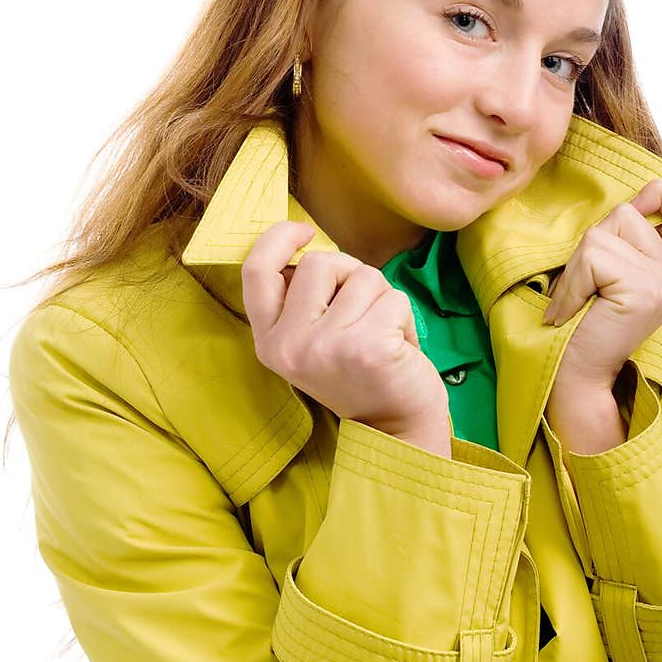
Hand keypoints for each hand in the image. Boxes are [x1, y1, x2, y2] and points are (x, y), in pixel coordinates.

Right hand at [241, 221, 449, 438]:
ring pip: (364, 277)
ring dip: (383, 300)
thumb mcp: (312, 340)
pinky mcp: (367, 348)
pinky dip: (404, 318)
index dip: (279, 239)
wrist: (394, 429)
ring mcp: (326, 347)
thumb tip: (308, 245)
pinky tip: (398, 350)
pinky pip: (394, 299)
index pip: (257, 271)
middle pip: (321, 263)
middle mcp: (289, 345)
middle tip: (364, 312)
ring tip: (382, 337)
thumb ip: (302, 299)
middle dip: (352, 274)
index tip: (305, 232)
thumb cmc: (359, 375)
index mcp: (269, 341)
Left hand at [543, 178, 661, 395]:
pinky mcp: (643, 291)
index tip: (633, 217)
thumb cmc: (581, 325)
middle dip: (594, 240)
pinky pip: (592, 257)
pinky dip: (571, 282)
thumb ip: (624, 242)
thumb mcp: (609, 275)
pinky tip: (571, 312)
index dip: (660, 194)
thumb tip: (627, 204)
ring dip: (578, 265)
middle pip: (629, 211)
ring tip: (580, 299)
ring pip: (605, 232)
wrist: (576, 379)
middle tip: (587, 284)